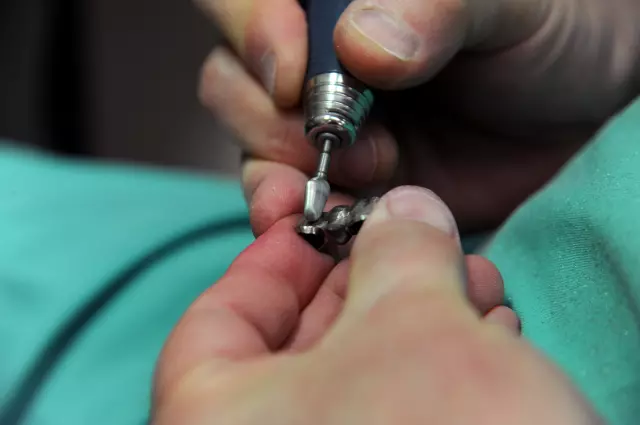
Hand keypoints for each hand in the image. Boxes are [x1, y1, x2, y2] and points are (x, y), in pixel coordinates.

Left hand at [152, 186, 599, 424]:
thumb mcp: (414, 324)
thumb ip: (399, 252)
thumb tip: (405, 212)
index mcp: (214, 420)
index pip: (217, 321)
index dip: (272, 261)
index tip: (318, 227)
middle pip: (297, 348)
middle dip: (366, 282)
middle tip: (410, 240)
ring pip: (360, 380)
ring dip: (416, 319)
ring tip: (471, 280)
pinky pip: (399, 415)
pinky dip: (437, 370)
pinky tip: (489, 336)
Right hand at [196, 0, 639, 232]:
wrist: (566, 112)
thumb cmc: (539, 36)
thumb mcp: (502, 6)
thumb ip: (434, 9)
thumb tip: (360, 45)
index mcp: (336, 3)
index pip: (248, 4)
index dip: (253, 33)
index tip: (295, 76)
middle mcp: (313, 62)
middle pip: (233, 80)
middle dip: (271, 120)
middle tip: (340, 140)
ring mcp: (321, 127)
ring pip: (251, 144)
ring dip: (284, 172)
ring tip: (357, 179)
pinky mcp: (342, 183)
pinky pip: (289, 201)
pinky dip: (301, 216)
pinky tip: (336, 220)